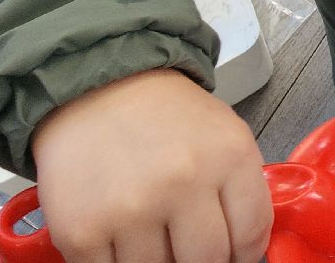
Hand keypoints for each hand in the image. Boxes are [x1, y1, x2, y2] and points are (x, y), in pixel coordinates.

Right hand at [32, 68, 271, 262]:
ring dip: (159, 259)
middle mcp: (182, 183)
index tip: (235, 253)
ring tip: (152, 226)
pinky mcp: (82, 232)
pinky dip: (118, 262)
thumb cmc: (166, 117)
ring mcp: (131, 211)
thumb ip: (243, 190)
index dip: (245, 253)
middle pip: (208, 261)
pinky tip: (122, 234)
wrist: (98, 89)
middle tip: (191, 244)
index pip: (252, 235)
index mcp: (228, 157)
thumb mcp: (227, 135)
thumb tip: (245, 251)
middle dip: (203, 257)